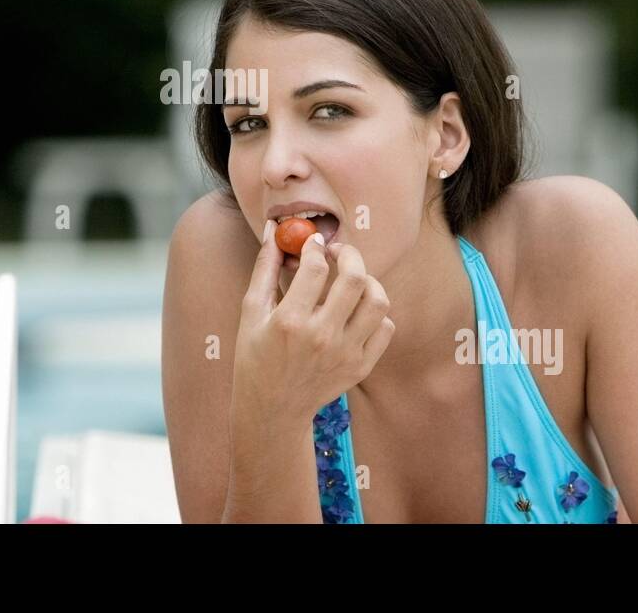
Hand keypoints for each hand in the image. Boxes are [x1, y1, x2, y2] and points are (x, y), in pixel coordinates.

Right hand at [232, 220, 395, 420]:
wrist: (273, 407)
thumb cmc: (256, 356)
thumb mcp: (252, 312)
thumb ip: (265, 267)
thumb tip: (274, 230)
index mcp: (290, 322)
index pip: (315, 267)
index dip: (315, 246)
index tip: (314, 242)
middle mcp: (321, 337)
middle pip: (355, 279)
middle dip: (349, 254)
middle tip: (338, 253)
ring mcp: (345, 354)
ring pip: (378, 302)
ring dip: (368, 282)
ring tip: (352, 280)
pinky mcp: (361, 366)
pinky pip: (385, 328)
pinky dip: (376, 313)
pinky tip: (357, 310)